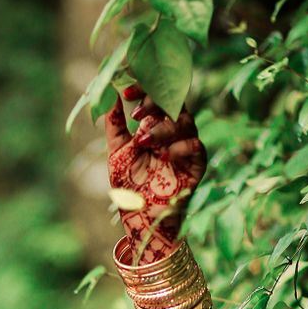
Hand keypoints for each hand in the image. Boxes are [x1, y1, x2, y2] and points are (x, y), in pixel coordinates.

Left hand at [104, 83, 206, 261]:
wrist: (141, 218)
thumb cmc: (130, 186)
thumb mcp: (117, 152)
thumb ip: (115, 125)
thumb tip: (110, 95)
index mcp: (155, 126)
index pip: (156, 98)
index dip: (144, 90)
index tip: (126, 93)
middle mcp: (173, 133)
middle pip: (174, 103)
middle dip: (155, 103)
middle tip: (137, 114)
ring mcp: (186, 147)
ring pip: (185, 122)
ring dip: (163, 129)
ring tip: (143, 141)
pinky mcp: (197, 165)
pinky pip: (196, 147)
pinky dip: (180, 147)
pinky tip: (165, 156)